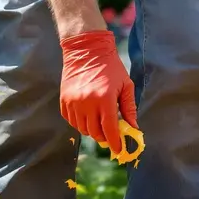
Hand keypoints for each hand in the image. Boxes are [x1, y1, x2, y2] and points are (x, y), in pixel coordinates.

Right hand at [59, 31, 137, 154]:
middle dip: (105, 138)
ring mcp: (73, 102)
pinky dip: (80, 123)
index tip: (119, 150)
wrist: (86, 49)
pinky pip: (72, 121)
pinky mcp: (64, 100)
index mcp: (104, 99)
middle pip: (95, 133)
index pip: (109, 130)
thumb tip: (134, 128)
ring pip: (82, 129)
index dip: (115, 142)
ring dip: (93, 130)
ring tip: (100, 124)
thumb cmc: (110, 66)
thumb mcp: (125, 85)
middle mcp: (87, 103)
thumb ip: (129, 108)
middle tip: (111, 136)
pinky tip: (88, 117)